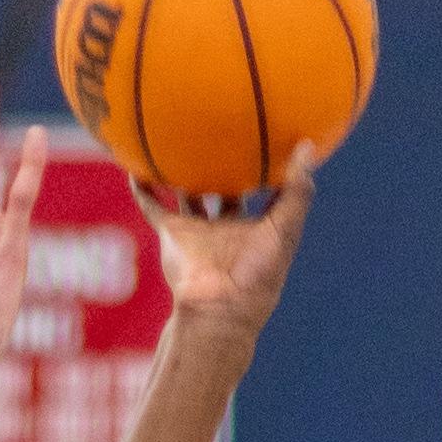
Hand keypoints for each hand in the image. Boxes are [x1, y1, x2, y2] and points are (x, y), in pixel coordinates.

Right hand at [139, 143, 314, 346]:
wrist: (217, 306)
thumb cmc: (257, 273)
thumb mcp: (285, 229)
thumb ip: (297, 191)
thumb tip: (306, 146)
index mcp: (253, 226)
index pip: (262, 192)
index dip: (266, 170)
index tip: (269, 141)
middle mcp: (223, 226)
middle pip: (223, 190)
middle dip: (224, 168)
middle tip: (223, 135)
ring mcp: (196, 229)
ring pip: (187, 194)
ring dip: (181, 175)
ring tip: (178, 144)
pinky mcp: (172, 232)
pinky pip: (152, 205)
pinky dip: (143, 189)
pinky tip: (135, 168)